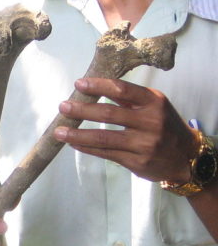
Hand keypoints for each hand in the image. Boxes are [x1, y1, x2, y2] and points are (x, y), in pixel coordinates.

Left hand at [53, 78, 197, 182]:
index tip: (79, 83)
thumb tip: (95, 88)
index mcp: (153, 102)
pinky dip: (87, 148)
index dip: (98, 85)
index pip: (122, 89)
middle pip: (109, 114)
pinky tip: (73, 144)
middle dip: (82, 110)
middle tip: (63, 107)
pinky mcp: (136, 161)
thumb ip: (128, 99)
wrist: (186, 157)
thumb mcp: (154, 106)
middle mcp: (150, 122)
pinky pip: (106, 153)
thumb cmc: (164, 126)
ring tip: (59, 132)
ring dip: (77, 135)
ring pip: (104, 138)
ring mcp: (144, 143)